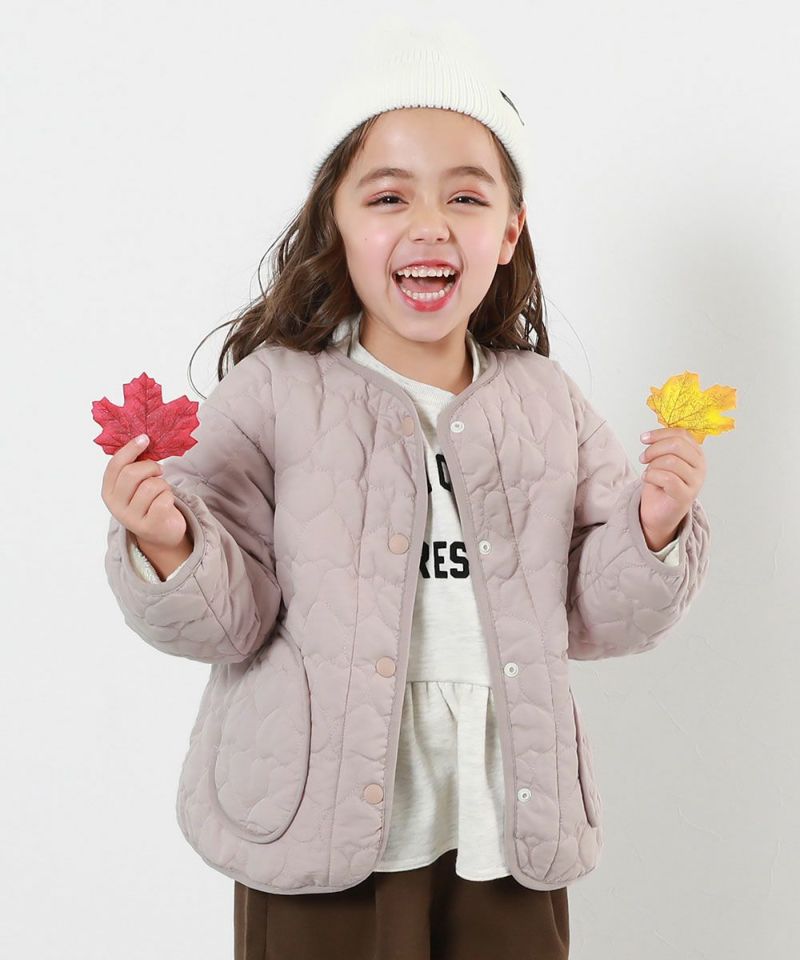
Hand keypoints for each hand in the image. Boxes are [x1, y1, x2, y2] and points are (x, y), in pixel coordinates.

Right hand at [101, 434, 187, 549]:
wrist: (161, 533)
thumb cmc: (149, 502)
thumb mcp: (135, 485)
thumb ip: (133, 466)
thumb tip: (143, 439)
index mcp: (108, 491)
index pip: (115, 465)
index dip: (130, 449)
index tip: (145, 438)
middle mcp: (115, 506)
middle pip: (132, 473)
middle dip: (151, 467)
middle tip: (159, 471)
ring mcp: (131, 518)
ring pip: (151, 486)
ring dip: (163, 484)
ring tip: (161, 492)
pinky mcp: (149, 526)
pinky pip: (163, 500)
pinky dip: (169, 497)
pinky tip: (166, 503)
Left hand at [638, 427, 706, 550]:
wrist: (659, 511)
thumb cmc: (660, 484)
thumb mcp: (662, 459)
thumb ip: (663, 446)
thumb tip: (650, 436)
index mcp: (696, 453)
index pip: (681, 434)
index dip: (660, 434)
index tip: (643, 439)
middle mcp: (700, 466)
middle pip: (676, 445)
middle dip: (654, 449)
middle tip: (643, 458)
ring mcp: (696, 482)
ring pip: (670, 461)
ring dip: (652, 466)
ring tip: (648, 472)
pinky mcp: (686, 496)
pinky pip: (667, 479)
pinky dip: (652, 477)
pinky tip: (647, 479)